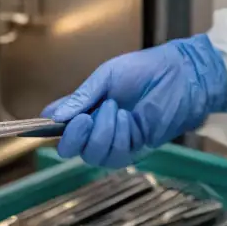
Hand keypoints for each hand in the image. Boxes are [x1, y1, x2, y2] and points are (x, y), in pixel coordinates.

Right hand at [42, 35, 226, 166]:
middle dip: (75, 135)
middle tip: (86, 117)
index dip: (46, 127)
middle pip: (71, 149)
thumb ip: (81, 97)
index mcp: (86, 107)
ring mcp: (115, 140)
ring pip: (92, 155)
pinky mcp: (135, 149)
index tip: (46, 122)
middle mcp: (96, 128)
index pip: (57, 125)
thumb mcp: (107, 76)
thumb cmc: (146, 70)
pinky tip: (128, 118)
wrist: (180, 76)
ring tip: (116, 108)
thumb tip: (53, 116)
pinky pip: (115, 154)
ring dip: (101, 132)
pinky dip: (117, 136)